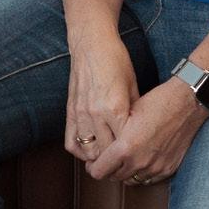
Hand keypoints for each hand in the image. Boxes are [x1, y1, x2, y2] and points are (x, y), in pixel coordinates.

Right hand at [66, 25, 141, 162]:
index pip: (123, 145)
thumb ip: (136, 113)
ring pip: (87, 152)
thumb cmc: (117, 61)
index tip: (137, 157)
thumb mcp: (134, 86)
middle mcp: (95, 114)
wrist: (91, 44)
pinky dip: (80, 150)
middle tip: (125, 163)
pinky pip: (71, 142)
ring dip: (98, 158)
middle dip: (116, 161)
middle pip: (105, 153)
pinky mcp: (70, 112)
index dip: (131, 154)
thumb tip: (139, 133)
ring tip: (108, 158)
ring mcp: (80, 114)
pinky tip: (90, 148)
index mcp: (115, 108)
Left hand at [85, 78, 205, 185]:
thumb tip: (100, 143)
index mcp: (126, 148)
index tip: (93, 163)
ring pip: (131, 180)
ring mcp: (156, 168)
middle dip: (108, 170)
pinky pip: (148, 179)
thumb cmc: (157, 102)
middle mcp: (140, 162)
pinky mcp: (168, 169)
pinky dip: (142, 173)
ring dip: (125, 173)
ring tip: (123, 161)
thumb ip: (112, 133)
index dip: (93, 168)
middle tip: (106, 161)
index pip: (100, 171)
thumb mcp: (127, 113)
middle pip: (114, 177)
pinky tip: (140, 161)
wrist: (187, 103)